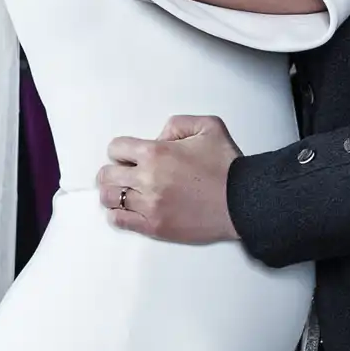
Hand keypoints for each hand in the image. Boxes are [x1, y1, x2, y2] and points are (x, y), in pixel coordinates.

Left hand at [94, 115, 241, 243]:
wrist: (243, 201)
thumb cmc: (228, 166)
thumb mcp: (208, 126)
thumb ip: (178, 123)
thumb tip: (159, 136)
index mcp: (156, 153)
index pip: (116, 148)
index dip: (121, 150)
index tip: (128, 155)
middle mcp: (148, 179)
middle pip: (106, 175)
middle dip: (113, 171)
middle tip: (124, 174)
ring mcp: (149, 206)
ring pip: (108, 198)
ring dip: (113, 193)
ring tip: (125, 192)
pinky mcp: (155, 227)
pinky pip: (119, 221)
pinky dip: (118, 214)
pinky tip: (128, 209)